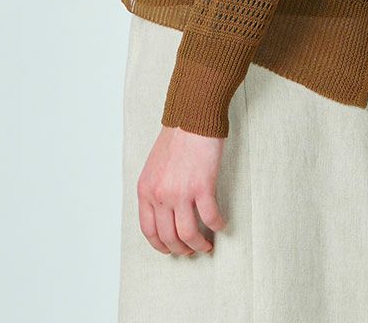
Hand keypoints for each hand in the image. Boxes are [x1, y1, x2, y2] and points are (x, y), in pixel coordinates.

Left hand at [136, 124, 227, 255]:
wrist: (192, 116)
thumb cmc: (176, 137)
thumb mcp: (154, 166)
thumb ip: (155, 189)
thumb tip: (163, 212)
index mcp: (146, 190)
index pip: (149, 230)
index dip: (161, 245)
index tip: (171, 249)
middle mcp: (160, 194)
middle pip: (169, 237)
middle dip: (182, 249)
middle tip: (192, 250)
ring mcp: (180, 192)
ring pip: (189, 234)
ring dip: (199, 244)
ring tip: (207, 245)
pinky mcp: (202, 186)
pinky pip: (210, 217)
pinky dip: (217, 225)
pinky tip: (221, 224)